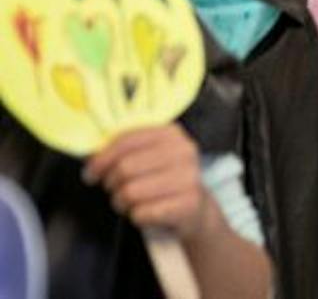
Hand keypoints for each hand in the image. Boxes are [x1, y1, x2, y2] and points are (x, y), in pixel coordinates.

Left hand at [83, 125, 209, 240]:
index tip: (92, 172)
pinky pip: (142, 213)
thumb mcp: (145, 158)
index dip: (101, 159)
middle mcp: (184, 152)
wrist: (193, 207)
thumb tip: (90, 155)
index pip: (126, 141)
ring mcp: (189, 177)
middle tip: (115, 190)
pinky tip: (148, 213)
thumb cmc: (160, 181)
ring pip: (130, 192)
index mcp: (170, 134)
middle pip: (125, 168)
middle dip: (112, 183)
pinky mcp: (189, 204)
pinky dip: (138, 217)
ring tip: (132, 202)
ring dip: (123, 202)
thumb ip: (120, 152)